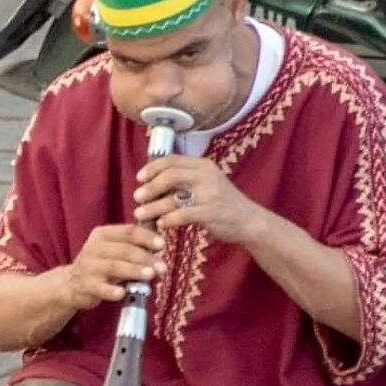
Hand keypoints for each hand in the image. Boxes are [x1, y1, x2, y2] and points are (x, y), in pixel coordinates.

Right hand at [61, 223, 164, 307]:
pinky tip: (122, 293)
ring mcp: (88, 266)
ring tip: (150, 275)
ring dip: (134, 270)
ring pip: (114, 266)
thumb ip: (135, 247)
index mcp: (103, 234)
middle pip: (124, 249)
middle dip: (145, 258)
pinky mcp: (85, 285)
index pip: (128, 231)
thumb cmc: (102, 265)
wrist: (72, 283)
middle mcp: (93, 247)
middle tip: (161, 267)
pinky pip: (100, 287)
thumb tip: (160, 247)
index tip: (162, 245)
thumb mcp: (115, 250)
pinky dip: (111, 290)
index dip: (147, 237)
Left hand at [135, 153, 265, 245]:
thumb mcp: (205, 183)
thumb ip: (184, 180)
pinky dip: (168, 220)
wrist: (248, 220)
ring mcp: (210, 194)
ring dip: (153, 207)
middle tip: (137, 197)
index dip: (152, 168)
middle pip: (170, 176)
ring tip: (140, 214)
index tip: (139, 178)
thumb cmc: (220, 203)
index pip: (172, 160)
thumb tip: (151, 181)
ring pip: (173, 197)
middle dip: (150, 187)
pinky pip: (183, 215)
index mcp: (203, 165)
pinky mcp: (211, 212)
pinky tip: (160, 224)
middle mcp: (207, 176)